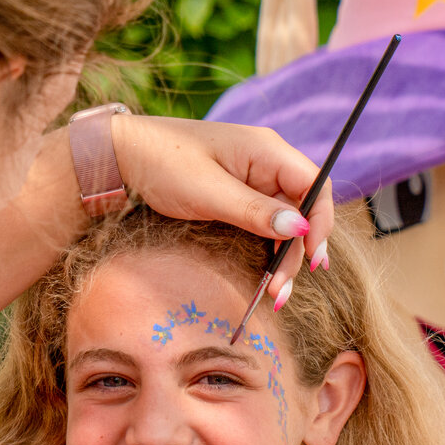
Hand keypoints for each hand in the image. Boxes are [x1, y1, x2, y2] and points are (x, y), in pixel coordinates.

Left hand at [112, 115, 333, 302]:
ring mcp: (254, 180)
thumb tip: (300, 228)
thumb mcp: (209, 192)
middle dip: (298, 252)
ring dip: (283, 258)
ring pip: (285, 224)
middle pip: (303, 210)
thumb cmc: (164, 163)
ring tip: (275, 294)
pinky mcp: (241, 197)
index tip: (313, 257)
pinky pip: (266, 225)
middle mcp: (267, 163)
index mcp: (267, 150)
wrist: (124, 155)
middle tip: (282, 291)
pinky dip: (268, 251)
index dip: (320, 222)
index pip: (315, 185)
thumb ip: (255, 211)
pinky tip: (265, 276)